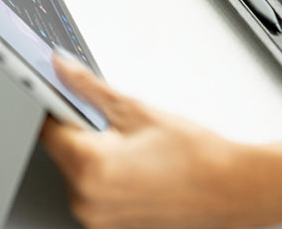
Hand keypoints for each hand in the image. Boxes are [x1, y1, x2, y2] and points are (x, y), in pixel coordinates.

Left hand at [40, 54, 248, 228]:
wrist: (233, 190)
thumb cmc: (198, 156)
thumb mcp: (139, 111)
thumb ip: (90, 88)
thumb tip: (62, 68)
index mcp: (91, 169)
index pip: (49, 128)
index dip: (56, 105)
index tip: (59, 92)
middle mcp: (87, 201)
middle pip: (64, 152)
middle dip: (83, 131)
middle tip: (118, 123)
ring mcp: (97, 219)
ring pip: (79, 173)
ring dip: (96, 155)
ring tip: (136, 149)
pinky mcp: (109, 227)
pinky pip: (95, 193)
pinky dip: (109, 177)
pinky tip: (139, 168)